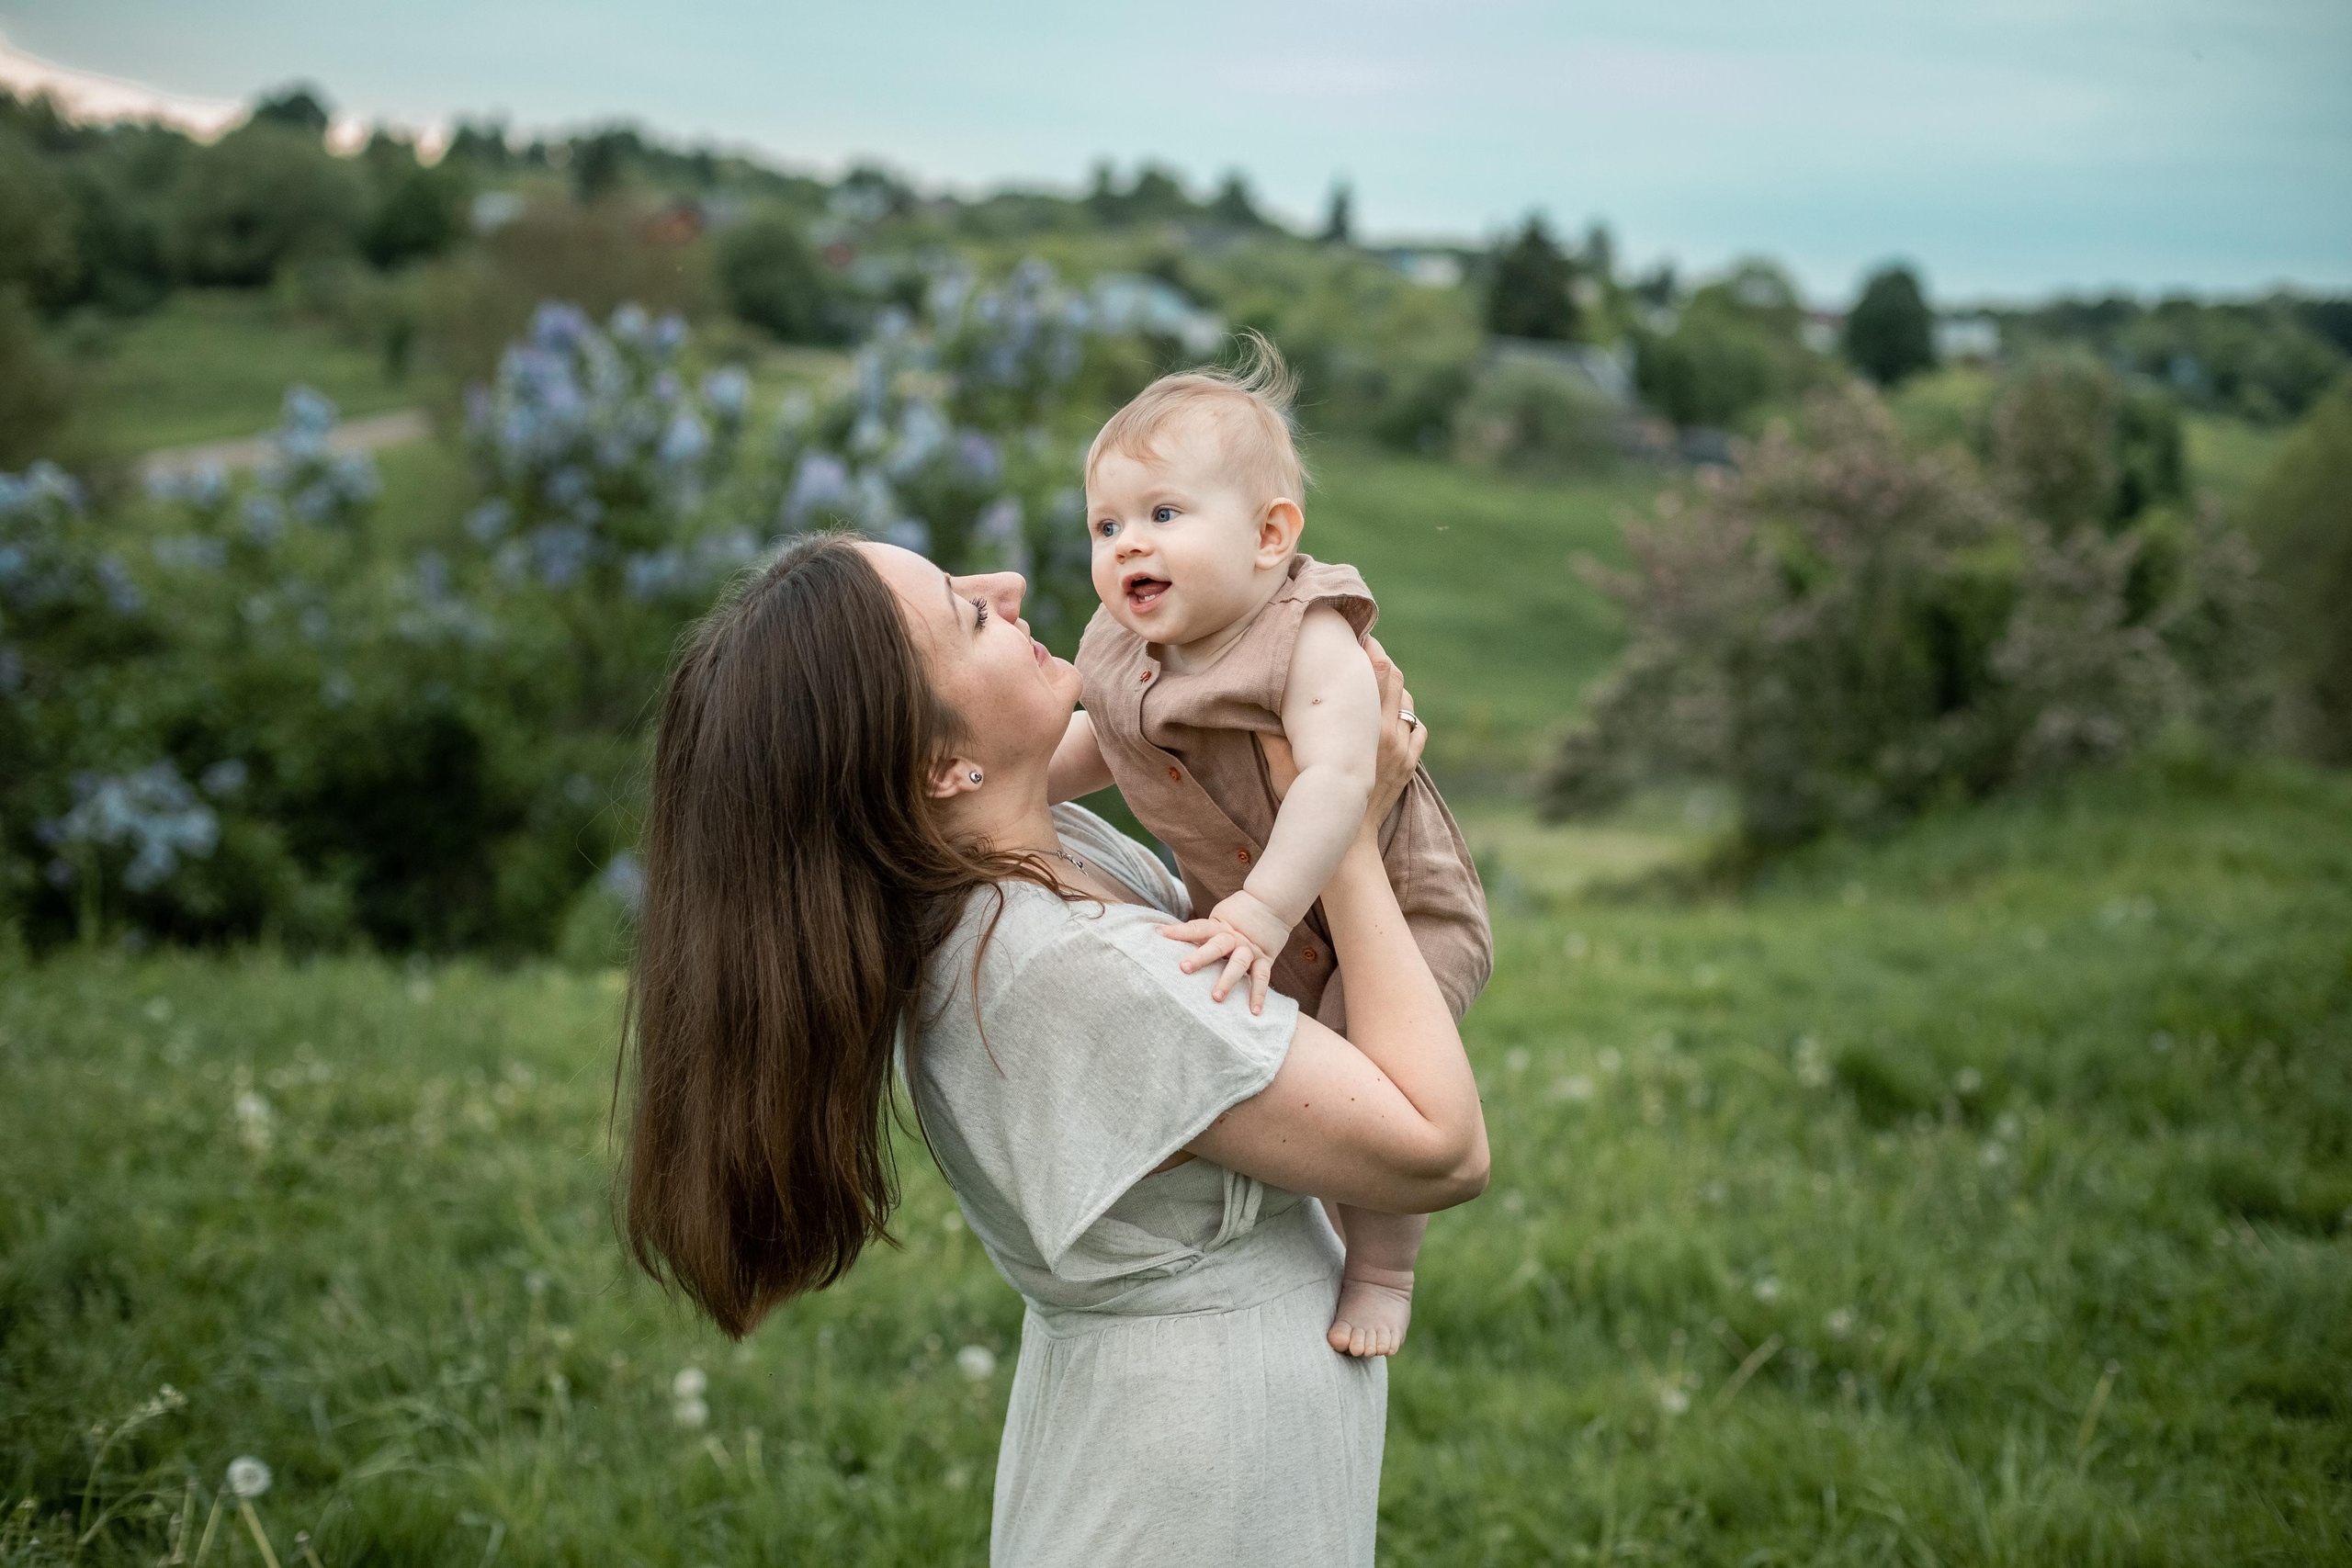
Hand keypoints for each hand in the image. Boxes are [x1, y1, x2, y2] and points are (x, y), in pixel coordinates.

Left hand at [1160, 889, 1292, 1013]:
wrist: (1271, 903)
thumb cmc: (1238, 914)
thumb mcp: (1218, 919)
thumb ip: (1203, 933)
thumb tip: (1171, 942)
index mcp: (1218, 926)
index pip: (1196, 927)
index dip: (1178, 931)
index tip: (1159, 934)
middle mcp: (1233, 938)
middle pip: (1216, 946)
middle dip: (1201, 957)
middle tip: (1184, 968)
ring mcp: (1249, 949)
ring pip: (1238, 964)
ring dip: (1227, 981)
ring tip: (1216, 998)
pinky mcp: (1265, 959)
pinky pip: (1261, 978)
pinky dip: (1259, 995)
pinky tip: (1254, 1011)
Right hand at [1260, 634, 1422, 829]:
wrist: (1348, 843)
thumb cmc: (1312, 805)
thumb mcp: (1285, 768)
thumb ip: (1272, 736)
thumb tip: (1255, 708)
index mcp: (1365, 728)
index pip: (1378, 672)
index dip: (1369, 650)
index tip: (1355, 639)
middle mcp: (1390, 734)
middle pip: (1396, 679)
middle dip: (1381, 661)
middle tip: (1363, 652)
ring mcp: (1404, 750)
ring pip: (1408, 703)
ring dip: (1394, 691)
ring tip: (1373, 686)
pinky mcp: (1410, 766)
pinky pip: (1418, 729)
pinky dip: (1408, 719)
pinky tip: (1391, 719)